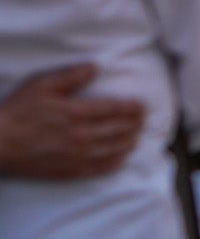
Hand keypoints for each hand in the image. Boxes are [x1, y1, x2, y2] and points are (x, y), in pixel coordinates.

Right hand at [0, 64, 148, 180]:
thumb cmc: (17, 113)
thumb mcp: (41, 86)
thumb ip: (70, 76)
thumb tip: (95, 67)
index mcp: (75, 113)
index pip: (114, 109)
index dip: (132, 107)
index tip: (143, 105)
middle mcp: (80, 135)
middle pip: (118, 129)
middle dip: (135, 123)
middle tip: (144, 119)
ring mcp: (76, 156)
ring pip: (113, 149)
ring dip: (129, 141)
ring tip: (137, 136)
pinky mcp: (68, 171)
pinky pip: (99, 169)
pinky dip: (115, 163)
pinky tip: (122, 158)